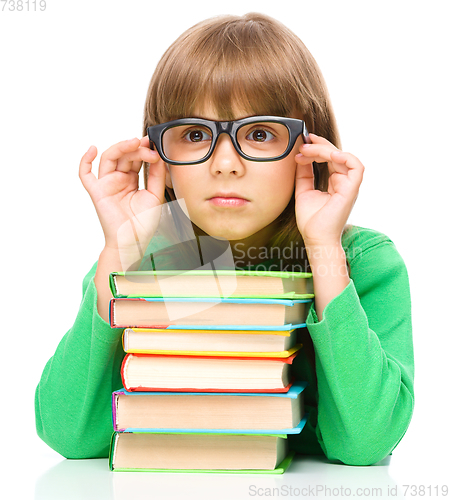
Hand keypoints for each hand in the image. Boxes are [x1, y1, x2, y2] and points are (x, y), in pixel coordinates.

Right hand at [79, 137, 165, 256]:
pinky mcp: (97, 192)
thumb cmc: (143, 223)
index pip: (135, 158)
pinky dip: (84, 161)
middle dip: (136, 149)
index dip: (144, 150)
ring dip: (120, 148)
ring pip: (109, 158)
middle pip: (123, 156)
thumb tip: (160, 156)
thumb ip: (157, 176)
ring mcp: (106, 184)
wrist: (133, 242)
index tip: (155, 146)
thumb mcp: (155, 195)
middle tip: (149, 148)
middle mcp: (118, 179)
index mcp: (131, 180)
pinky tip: (92, 149)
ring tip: (134, 143)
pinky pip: (85, 175)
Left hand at [294, 134, 364, 246]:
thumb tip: (300, 156)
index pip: (330, 159)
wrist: (315, 238)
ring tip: (309, 149)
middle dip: (318, 146)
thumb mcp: (303, 191)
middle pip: (336, 155)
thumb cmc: (311, 221)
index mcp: (335, 183)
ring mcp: (349, 185)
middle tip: (303, 144)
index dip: (317, 149)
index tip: (302, 145)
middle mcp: (344, 182)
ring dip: (325, 149)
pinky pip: (356, 166)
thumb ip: (304, 174)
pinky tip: (328, 155)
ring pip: (343, 157)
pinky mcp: (351, 190)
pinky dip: (344, 157)